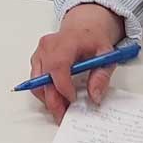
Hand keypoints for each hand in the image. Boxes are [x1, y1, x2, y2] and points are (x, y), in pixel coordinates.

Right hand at [29, 3, 126, 121]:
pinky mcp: (36, 60)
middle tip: (64, 115)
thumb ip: (101, 76)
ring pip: (36, 82)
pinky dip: (45, 92)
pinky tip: (58, 97)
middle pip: (43, 78)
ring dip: (48, 98)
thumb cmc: (93, 40)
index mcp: (66, 41)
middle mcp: (48, 46)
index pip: (57, 65)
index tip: (73, 99)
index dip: (62, 86)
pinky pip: (35, 81)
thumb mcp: (106, 55)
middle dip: (53, 100)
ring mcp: (39, 53)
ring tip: (62, 107)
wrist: (83, 28)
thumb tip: (94, 96)